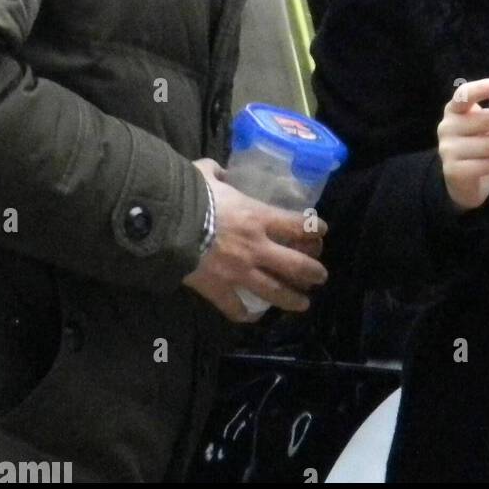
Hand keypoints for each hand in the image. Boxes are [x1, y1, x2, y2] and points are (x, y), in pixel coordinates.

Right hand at [183, 159, 327, 321]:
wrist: (165, 225)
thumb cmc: (189, 195)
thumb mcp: (205, 173)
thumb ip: (216, 171)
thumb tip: (218, 171)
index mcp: (257, 216)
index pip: (297, 224)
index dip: (313, 229)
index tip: (322, 232)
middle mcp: (256, 247)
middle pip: (294, 264)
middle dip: (312, 272)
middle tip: (321, 276)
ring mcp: (239, 272)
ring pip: (274, 291)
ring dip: (291, 299)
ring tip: (303, 304)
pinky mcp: (218, 290)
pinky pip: (235, 308)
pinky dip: (244, 314)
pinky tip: (251, 317)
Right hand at [437, 78, 488, 211]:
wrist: (460, 181)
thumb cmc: (476, 147)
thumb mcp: (481, 128)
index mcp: (454, 110)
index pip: (464, 94)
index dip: (481, 88)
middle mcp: (446, 127)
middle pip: (487, 120)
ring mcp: (447, 149)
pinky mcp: (453, 170)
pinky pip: (487, 165)